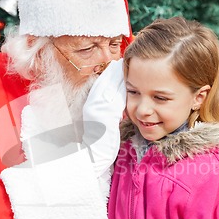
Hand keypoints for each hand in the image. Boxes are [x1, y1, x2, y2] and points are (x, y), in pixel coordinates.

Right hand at [82, 59, 125, 176]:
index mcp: (91, 106)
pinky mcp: (104, 116)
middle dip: (114, 71)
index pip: (101, 86)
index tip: (118, 65)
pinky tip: (127, 79)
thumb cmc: (100, 144)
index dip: (109, 75)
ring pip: (108, 87)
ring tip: (126, 64)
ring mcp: (97, 110)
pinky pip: (113, 98)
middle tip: (124, 59)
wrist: (93, 158)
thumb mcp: (103, 124)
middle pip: (104, 83)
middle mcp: (92, 106)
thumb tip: (116, 104)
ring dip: (117, 75)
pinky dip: (119, 87)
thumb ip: (108, 112)